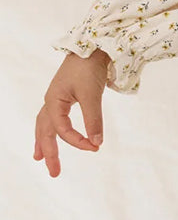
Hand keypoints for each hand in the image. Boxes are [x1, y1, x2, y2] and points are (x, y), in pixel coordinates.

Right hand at [34, 50, 109, 177]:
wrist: (92, 46)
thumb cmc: (89, 67)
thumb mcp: (92, 95)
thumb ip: (94, 119)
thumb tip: (97, 142)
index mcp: (54, 101)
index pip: (63, 130)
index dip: (78, 141)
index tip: (95, 148)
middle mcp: (51, 101)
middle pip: (46, 132)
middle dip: (49, 153)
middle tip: (53, 173)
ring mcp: (55, 98)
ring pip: (45, 125)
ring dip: (43, 142)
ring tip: (39, 158)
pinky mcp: (63, 96)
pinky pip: (52, 118)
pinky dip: (51, 129)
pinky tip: (52, 134)